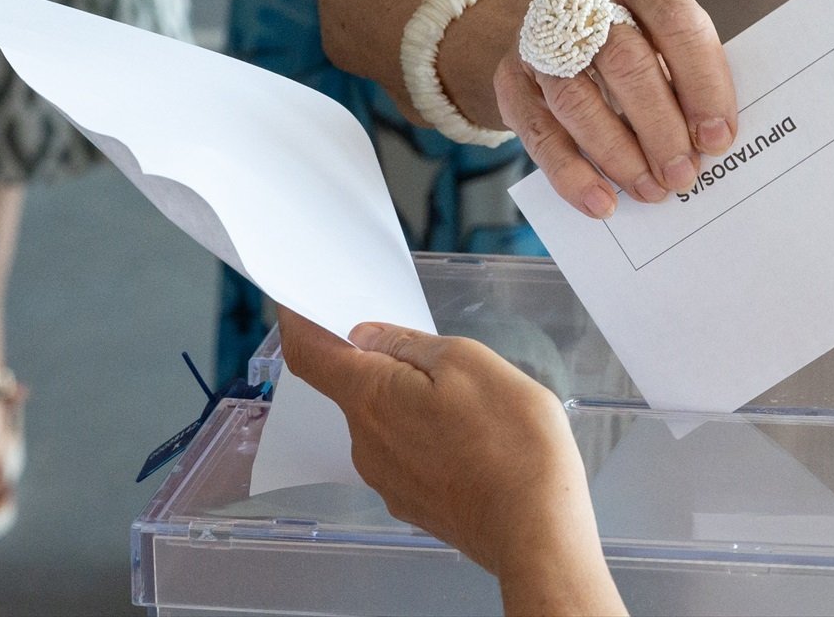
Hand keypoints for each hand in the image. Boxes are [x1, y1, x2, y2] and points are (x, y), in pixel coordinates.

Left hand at [278, 310, 607, 589]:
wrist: (535, 529)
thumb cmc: (511, 443)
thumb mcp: (469, 363)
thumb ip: (411, 345)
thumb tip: (368, 336)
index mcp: (372, 398)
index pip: (309, 354)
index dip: (298, 323)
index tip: (299, 305)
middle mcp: (366, 442)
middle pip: (353, 387)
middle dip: (382, 363)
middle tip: (435, 350)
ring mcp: (387, 478)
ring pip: (385, 422)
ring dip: (411, 402)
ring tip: (471, 401)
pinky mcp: (412, 502)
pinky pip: (406, 454)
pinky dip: (426, 436)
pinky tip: (472, 438)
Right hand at [491, 0, 736, 217]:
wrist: (552, 34)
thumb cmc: (632, 44)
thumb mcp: (664, 42)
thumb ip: (687, 79)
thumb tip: (710, 142)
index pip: (675, 21)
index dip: (701, 82)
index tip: (718, 137)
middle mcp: (586, 0)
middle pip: (624, 61)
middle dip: (659, 126)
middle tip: (684, 174)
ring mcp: (541, 39)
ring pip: (577, 99)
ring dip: (618, 155)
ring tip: (651, 191)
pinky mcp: (511, 81)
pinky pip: (539, 134)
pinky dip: (572, 174)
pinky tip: (601, 202)